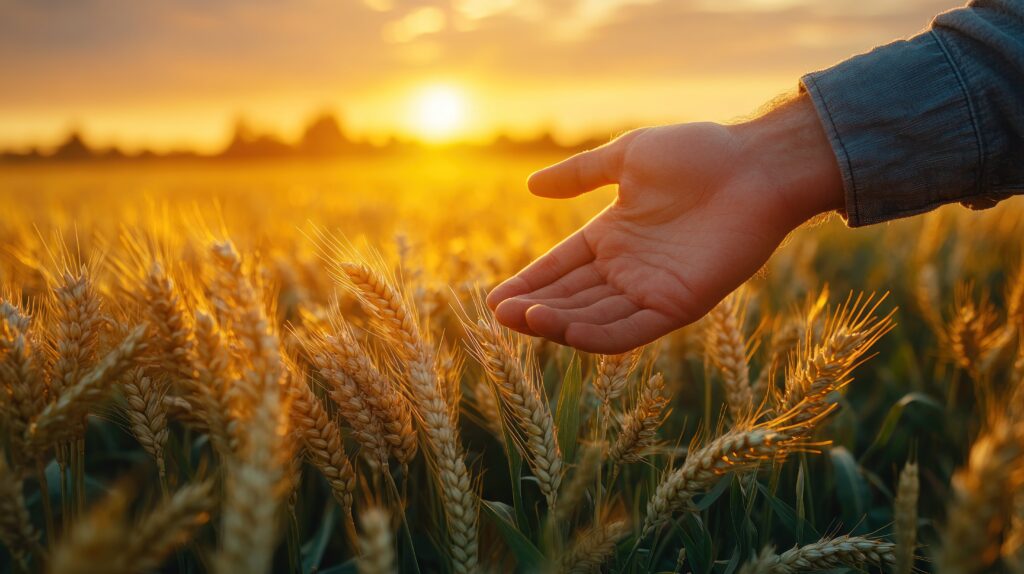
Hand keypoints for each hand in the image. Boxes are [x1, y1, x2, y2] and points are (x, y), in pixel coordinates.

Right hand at [486, 93, 843, 353]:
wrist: (755, 165)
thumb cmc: (698, 153)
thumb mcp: (627, 157)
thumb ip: (580, 174)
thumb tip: (531, 186)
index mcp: (613, 237)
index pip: (560, 268)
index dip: (529, 283)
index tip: (494, 299)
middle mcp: (628, 269)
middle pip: (571, 298)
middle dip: (534, 308)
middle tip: (499, 315)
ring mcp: (651, 290)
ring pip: (593, 318)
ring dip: (557, 323)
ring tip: (522, 319)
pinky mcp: (677, 305)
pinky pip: (630, 329)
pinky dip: (596, 334)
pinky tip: (565, 331)